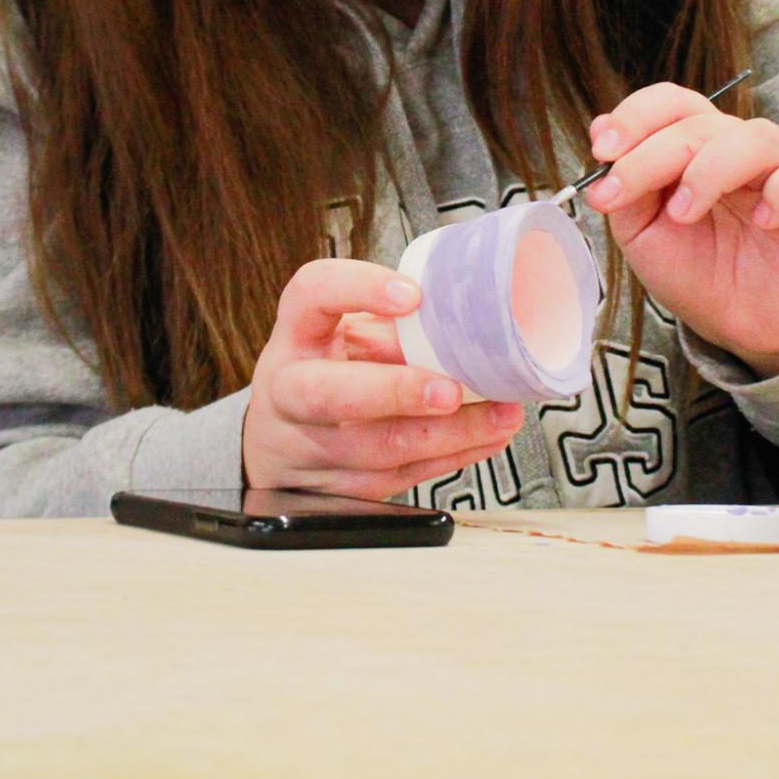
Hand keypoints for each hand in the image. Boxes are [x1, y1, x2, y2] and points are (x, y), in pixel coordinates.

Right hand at [243, 259, 523, 499]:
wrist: (278, 444)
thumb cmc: (322, 373)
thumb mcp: (342, 336)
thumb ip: (391, 328)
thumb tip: (469, 321)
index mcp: (295, 336)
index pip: (312, 295)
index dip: (358, 290)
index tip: (412, 295)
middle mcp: (289, 392)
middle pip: (328, 393)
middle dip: (396, 392)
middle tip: (451, 389)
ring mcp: (310, 447)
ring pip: (377, 449)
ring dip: (449, 433)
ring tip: (501, 415)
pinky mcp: (341, 489)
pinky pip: (402, 477)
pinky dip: (453, 457)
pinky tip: (488, 437)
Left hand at [583, 84, 778, 376]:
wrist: (740, 327)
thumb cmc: (696, 272)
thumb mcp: (643, 233)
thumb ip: (626, 187)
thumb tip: (600, 131)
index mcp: (696, 146)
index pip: (672, 104)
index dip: (636, 117)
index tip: (602, 150)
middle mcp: (739, 148)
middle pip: (702, 123)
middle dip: (653, 155)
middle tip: (623, 194)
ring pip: (756, 138)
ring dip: (710, 170)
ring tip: (685, 213)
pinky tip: (763, 222)